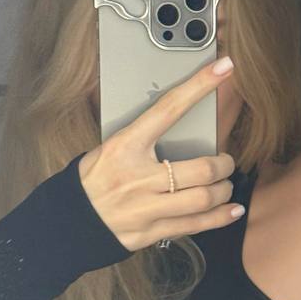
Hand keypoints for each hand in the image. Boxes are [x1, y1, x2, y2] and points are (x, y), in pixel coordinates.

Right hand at [78, 58, 239, 251]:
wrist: (68, 221)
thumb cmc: (93, 178)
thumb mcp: (110, 147)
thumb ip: (143, 138)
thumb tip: (180, 122)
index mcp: (125, 146)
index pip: (169, 109)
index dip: (200, 85)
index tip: (224, 68)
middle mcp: (137, 177)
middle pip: (200, 169)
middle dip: (223, 164)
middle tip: (225, 161)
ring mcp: (145, 207)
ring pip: (203, 198)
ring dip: (223, 190)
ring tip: (224, 184)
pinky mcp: (151, 232)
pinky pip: (196, 225)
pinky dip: (220, 217)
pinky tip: (232, 210)